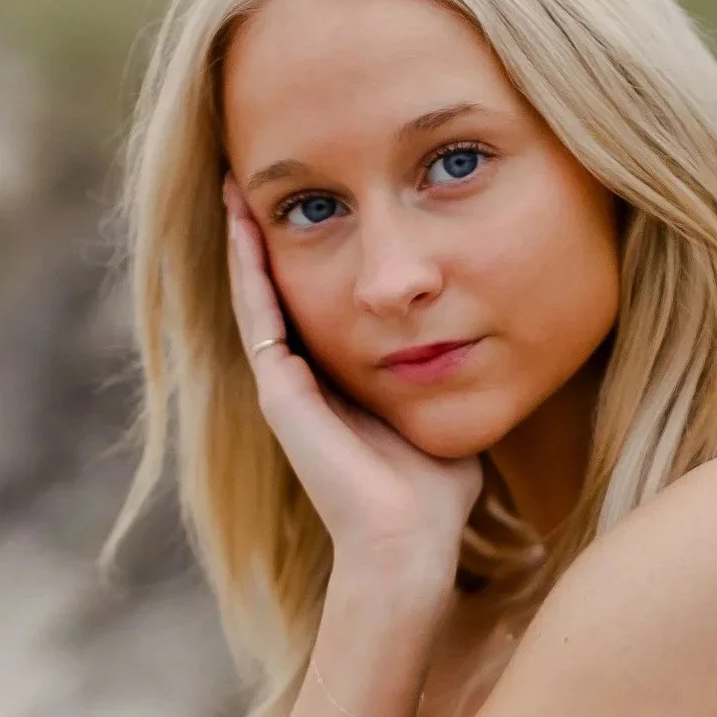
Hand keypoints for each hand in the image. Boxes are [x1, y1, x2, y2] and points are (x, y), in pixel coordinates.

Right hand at [224, 180, 480, 596]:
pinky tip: (245, 224)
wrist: (410, 539)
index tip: (311, 200)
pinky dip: (249, 269)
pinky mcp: (280, 395)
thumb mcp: (441, 408)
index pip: (310, 301)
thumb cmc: (436, 492)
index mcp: (334, 384)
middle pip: (273, 290)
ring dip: (245, 240)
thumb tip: (480, 340)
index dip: (304, 252)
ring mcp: (284, 387)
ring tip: (235, 185)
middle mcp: (300, 382)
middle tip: (250, 177)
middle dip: (263, 235)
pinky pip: (259, 316)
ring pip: (255, 295)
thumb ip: (446, 375)